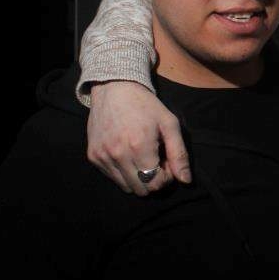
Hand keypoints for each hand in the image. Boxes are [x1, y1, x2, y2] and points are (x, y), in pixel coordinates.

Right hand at [86, 81, 190, 195]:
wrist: (114, 89)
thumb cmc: (146, 105)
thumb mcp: (169, 124)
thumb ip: (179, 154)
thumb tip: (185, 181)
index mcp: (139, 146)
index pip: (156, 184)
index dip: (166, 178)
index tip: (167, 162)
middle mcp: (118, 155)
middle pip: (141, 190)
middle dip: (153, 180)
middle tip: (156, 161)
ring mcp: (103, 156)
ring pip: (126, 187)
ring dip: (138, 178)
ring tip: (143, 158)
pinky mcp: (93, 156)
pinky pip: (112, 177)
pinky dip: (123, 172)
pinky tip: (128, 154)